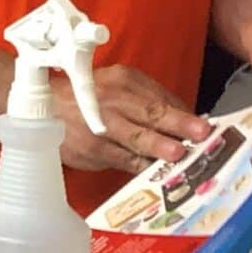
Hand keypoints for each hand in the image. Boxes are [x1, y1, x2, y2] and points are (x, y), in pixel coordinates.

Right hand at [60, 64, 206, 170]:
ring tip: (177, 153)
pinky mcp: (93, 148)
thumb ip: (147, 99)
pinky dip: (141, 166)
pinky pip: (122, 158)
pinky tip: (158, 172)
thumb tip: (185, 117)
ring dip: (158, 146)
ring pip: (135, 136)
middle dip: (178, 123)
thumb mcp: (115, 86)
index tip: (209, 127)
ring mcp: (102, 125)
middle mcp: (114, 100)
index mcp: (125, 80)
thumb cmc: (86, 99)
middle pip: (151, 112)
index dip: (186, 114)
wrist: (42, 109)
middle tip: (201, 132)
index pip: (161, 97)